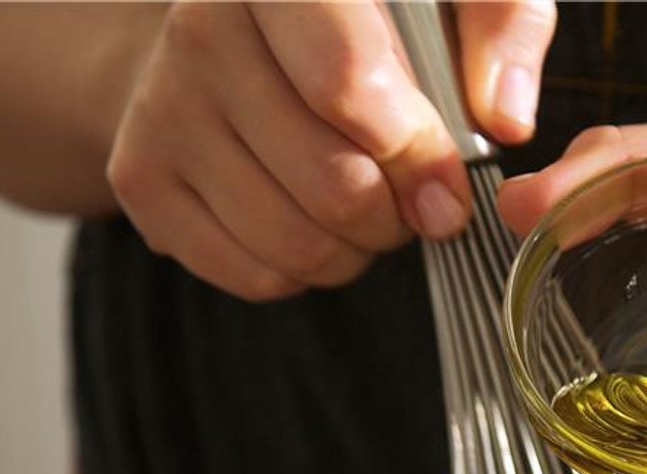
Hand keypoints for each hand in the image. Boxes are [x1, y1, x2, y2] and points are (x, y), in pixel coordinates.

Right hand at [106, 0, 554, 300]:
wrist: (243, 41)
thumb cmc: (370, 25)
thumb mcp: (451, 1)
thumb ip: (500, 27)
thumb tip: (505, 115)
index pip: (349, 83)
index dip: (415, 157)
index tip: (447, 190)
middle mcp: (203, 27)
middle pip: (333, 184)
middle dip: (395, 216)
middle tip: (407, 200)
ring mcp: (162, 104)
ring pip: (297, 242)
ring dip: (355, 249)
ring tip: (361, 208)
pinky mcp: (141, 176)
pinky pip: (253, 274)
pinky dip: (302, 271)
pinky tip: (309, 222)